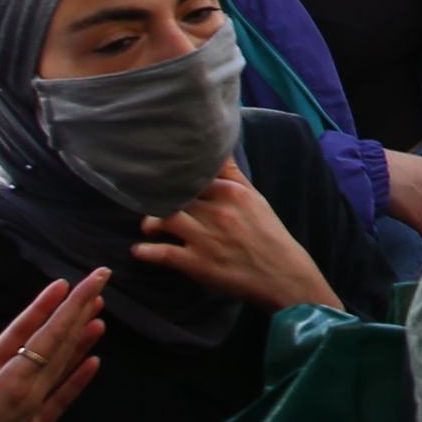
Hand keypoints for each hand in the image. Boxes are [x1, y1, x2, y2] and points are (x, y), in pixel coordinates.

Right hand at [0, 272, 106, 421]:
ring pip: (61, 363)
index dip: (67, 305)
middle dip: (79, 309)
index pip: (45, 335)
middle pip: (59, 342)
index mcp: (7, 385)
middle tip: (101, 278)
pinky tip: (94, 361)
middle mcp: (26, 394)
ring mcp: (28, 409)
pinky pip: (60, 394)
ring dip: (79, 334)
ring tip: (100, 310)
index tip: (88, 279)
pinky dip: (77, 376)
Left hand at [135, 163, 346, 308]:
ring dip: (150, 223)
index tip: (161, 184)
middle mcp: (217, 212)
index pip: (190, 176)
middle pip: (173, 197)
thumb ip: (232, 174)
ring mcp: (206, 237)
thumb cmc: (267, 234)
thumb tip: (218, 146)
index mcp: (232, 192)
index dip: (172, 180)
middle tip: (150, 206)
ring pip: (164, 219)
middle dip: (158, 201)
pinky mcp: (198, 263)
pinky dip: (145, 251)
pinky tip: (140, 251)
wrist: (281, 274)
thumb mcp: (255, 198)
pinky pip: (162, 253)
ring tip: (150, 228)